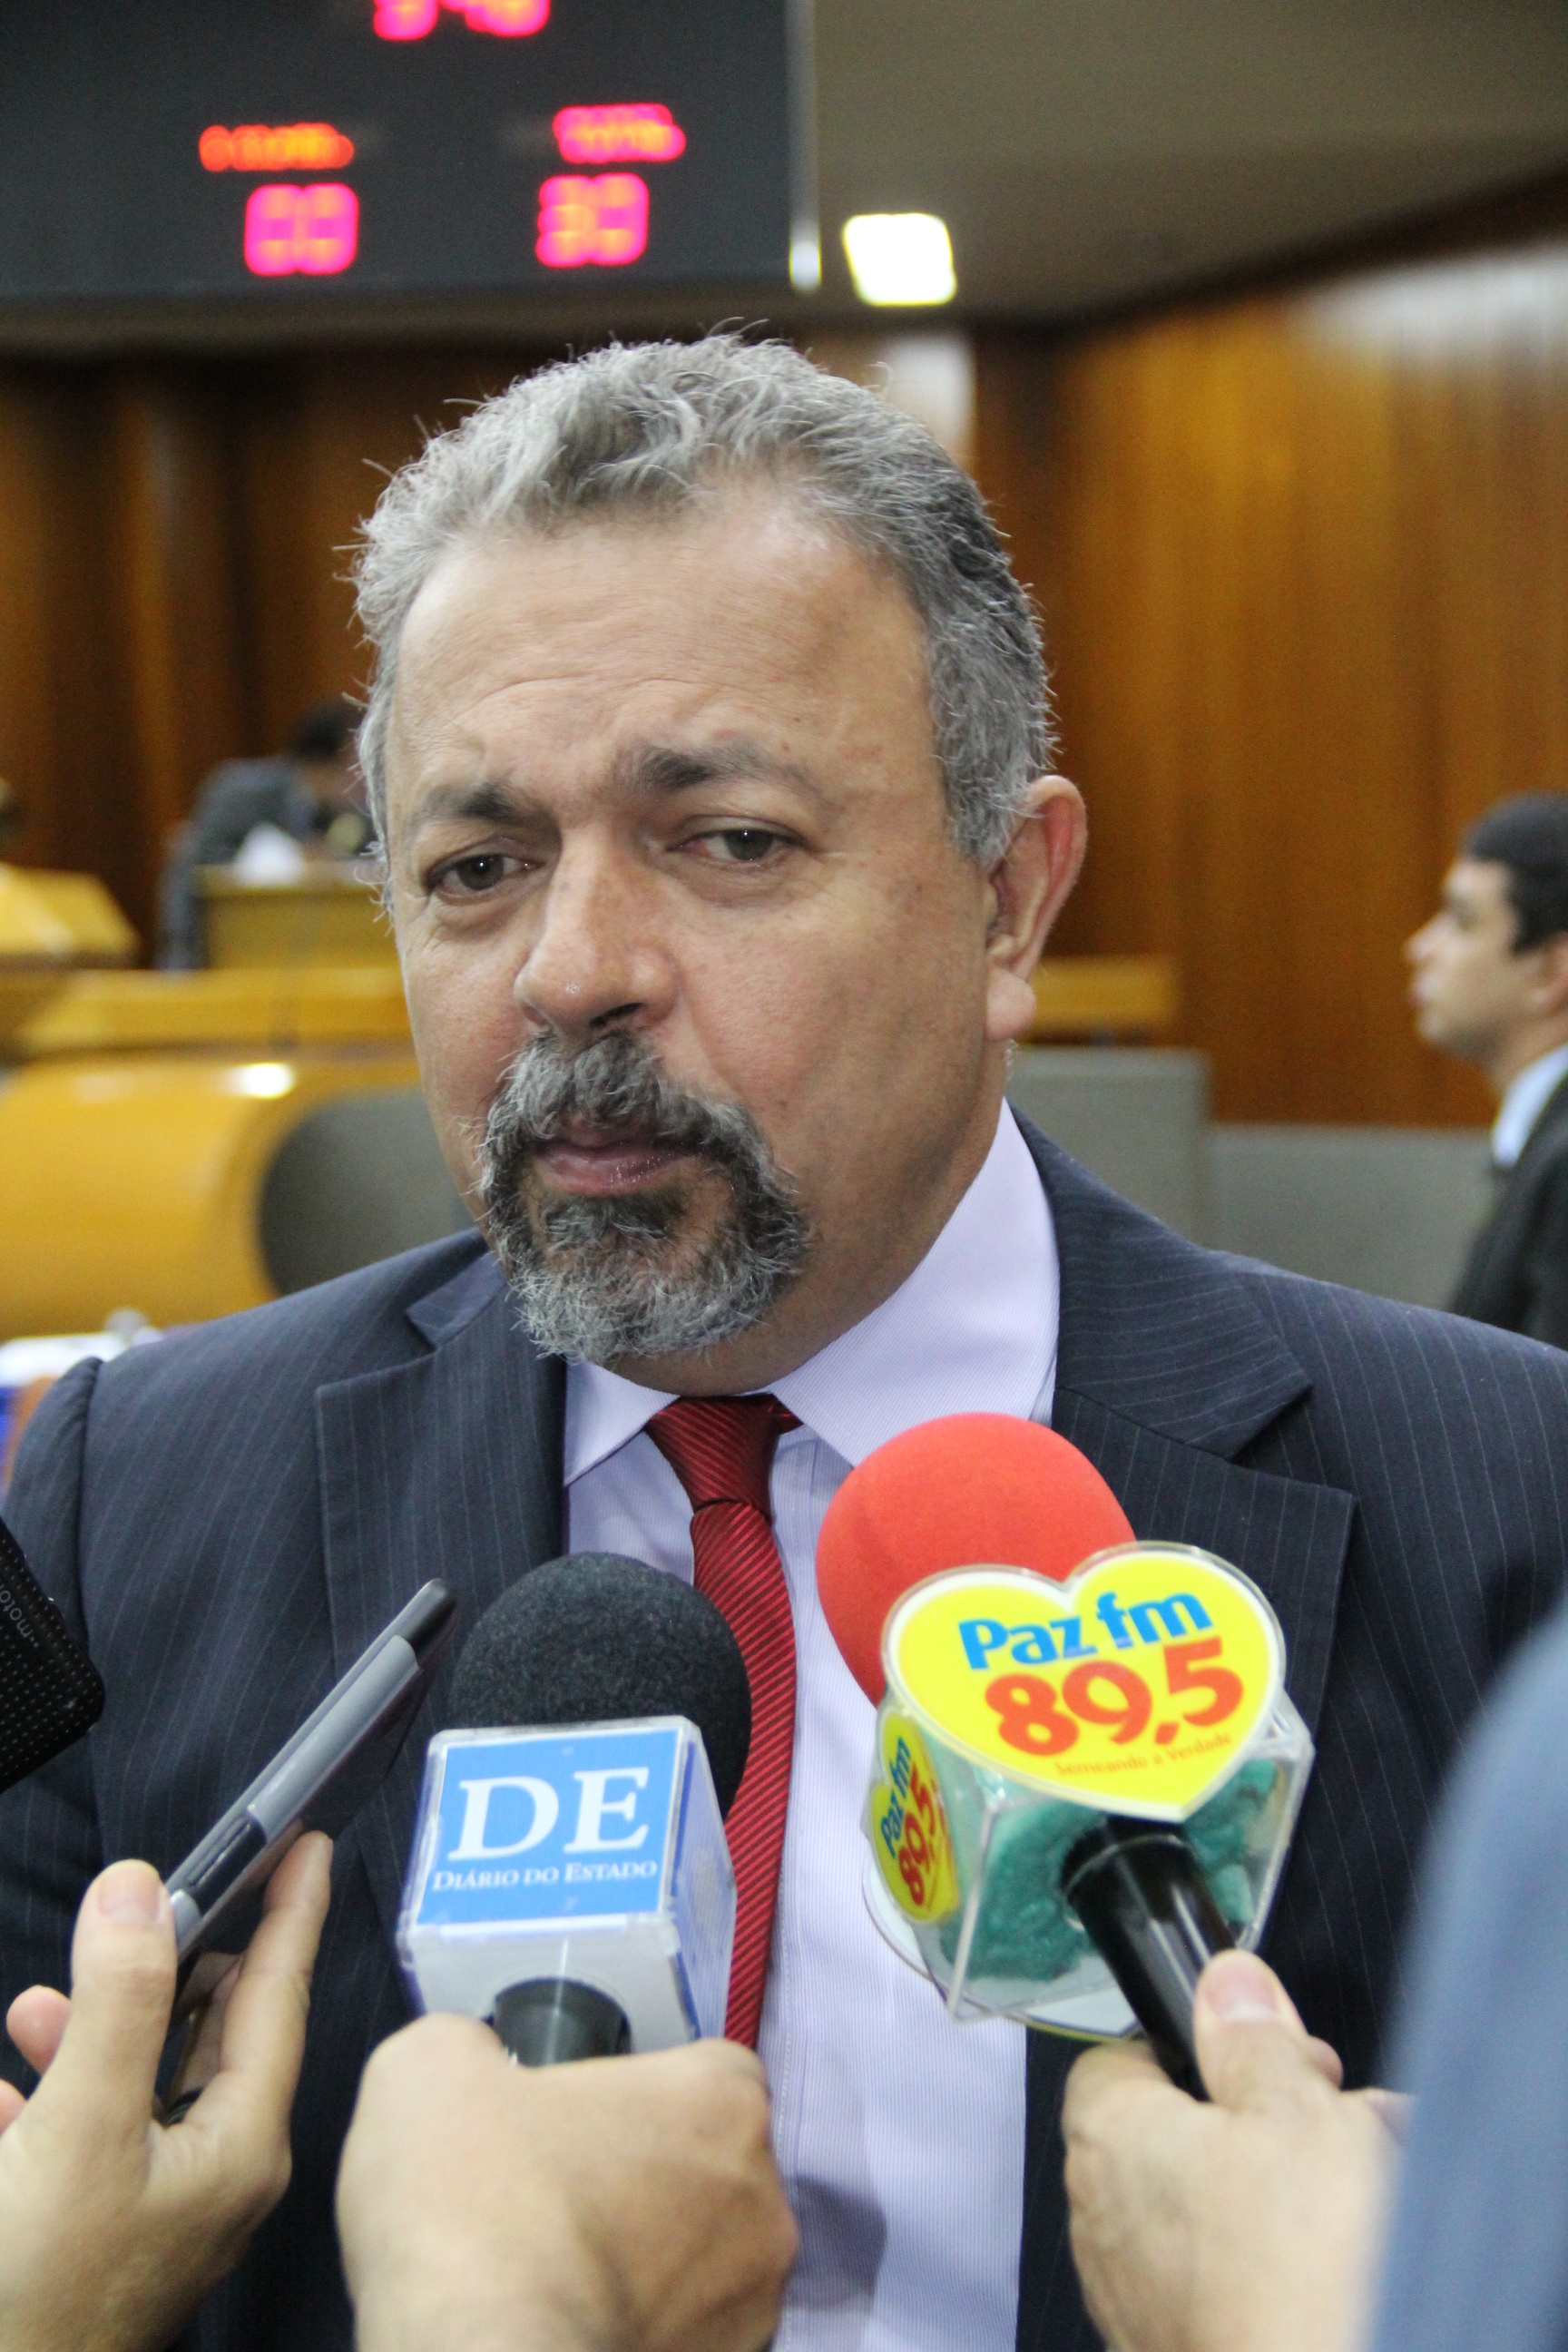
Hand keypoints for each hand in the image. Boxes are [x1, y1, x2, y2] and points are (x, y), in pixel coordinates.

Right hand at [0, 1833, 331, 2351]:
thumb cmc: (39, 2295)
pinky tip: (0, 2094)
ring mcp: (164, 2206)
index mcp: (240, 2144)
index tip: (310, 1843)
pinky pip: (89, 2135)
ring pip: (140, 2080)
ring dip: (90, 2032)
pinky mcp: (108, 2231)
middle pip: (212, 2031)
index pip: (278, 1996)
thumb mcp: (82, 2126)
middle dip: (171, 1964)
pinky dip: (51, 2098)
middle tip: (148, 1905)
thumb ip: (119, 2002)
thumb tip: (140, 1887)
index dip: (292, 1911)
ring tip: (34, 2006)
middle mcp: (218, 2173)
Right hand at [338, 2019, 797, 2351]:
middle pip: (709, 2165)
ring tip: (559, 2265)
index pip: (705, 2070)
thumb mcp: (431, 2067)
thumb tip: (474, 2060)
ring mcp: (752, 2299)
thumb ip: (471, 2043)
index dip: (638, 2090)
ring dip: (650, 2256)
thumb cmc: (479, 2210)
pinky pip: (689, 2329)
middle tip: (561, 2192)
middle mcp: (762, 2198)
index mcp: (720, 2099)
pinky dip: (643, 2322)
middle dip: (647, 2176)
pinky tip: (573, 2314)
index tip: (580, 2117)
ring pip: (707, 2257)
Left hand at [1062, 1950, 1399, 2351]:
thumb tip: (1229, 1985)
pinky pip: (1232, 2275)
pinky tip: (1357, 2249)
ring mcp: (1141, 2294)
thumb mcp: (1296, 2108)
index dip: (1199, 2043)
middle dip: (1273, 2115)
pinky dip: (1287, 2256)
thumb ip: (1256, 2037)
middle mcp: (1105, 2218)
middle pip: (1184, 2130)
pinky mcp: (1184, 2343)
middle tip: (1342, 2114)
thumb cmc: (1297, 2272)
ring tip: (1375, 2182)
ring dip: (1295, 2184)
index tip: (1265, 2050)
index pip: (1122, 2055)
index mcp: (1110, 2136)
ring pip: (1219, 2205)